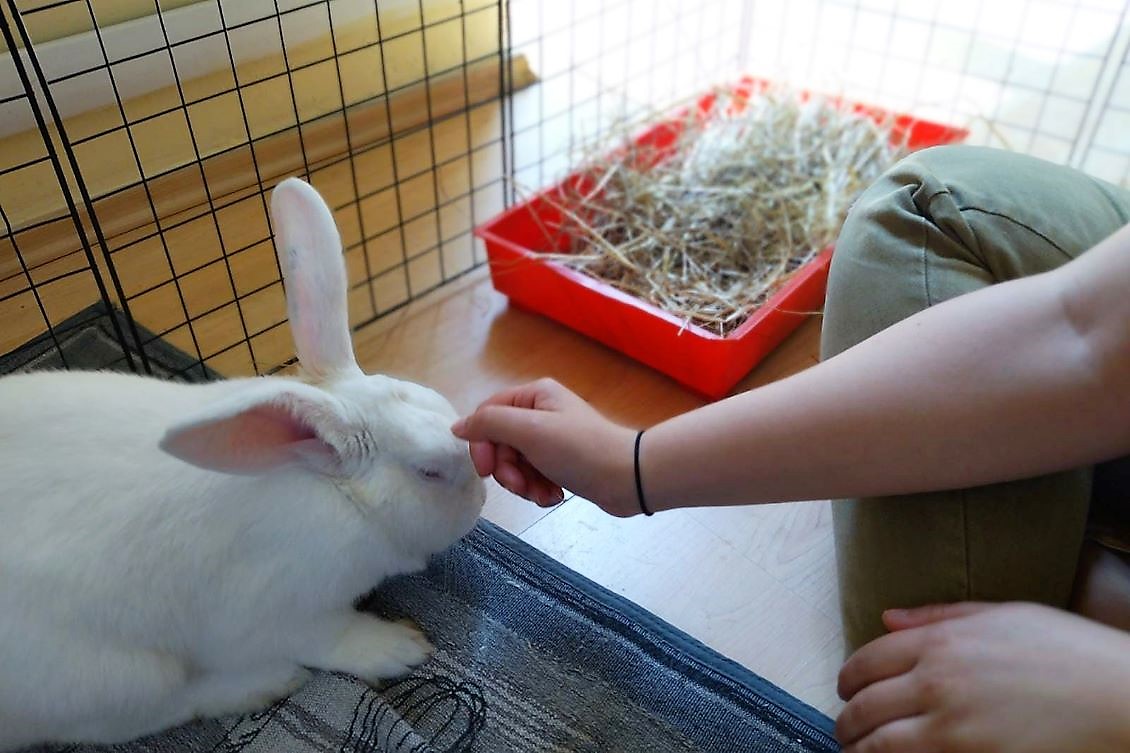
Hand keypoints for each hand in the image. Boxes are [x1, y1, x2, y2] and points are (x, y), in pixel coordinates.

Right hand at [452, 379, 640, 515]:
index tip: (487, 470)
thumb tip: (457, 426)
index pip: (488, 415)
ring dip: (523, 483)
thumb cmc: (579, 449)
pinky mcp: (562, 462)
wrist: (628, 477)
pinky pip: (534, 475)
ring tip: (543, 494)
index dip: (482, 443)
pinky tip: (553, 496)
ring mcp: (552, 438)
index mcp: (534, 396)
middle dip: (507, 470)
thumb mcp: (530, 431)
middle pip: (501, 442)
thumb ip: (489, 424)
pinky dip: (538, 488)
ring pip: (516, 463)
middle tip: (519, 486)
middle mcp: (541, 412)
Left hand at [836, 601, 1129, 752]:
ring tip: (859, 752)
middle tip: (845, 729)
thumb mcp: (1003, 615)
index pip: (866, 661)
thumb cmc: (1069, 652)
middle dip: (846, 721)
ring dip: (860, 750)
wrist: (1120, 698)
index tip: (844, 690)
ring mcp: (952, 730)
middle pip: (864, 706)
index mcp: (941, 642)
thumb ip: (939, 616)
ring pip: (878, 746)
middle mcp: (937, 684)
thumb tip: (888, 618)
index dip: (846, 679)